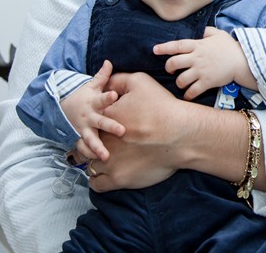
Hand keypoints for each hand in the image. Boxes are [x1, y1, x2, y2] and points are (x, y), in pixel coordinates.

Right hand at [58, 60, 124, 160]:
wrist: (63, 109)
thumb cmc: (84, 96)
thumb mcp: (92, 86)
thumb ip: (102, 76)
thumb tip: (109, 61)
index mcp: (94, 102)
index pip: (102, 99)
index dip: (108, 97)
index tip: (115, 95)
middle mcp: (89, 117)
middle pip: (101, 122)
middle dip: (110, 126)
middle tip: (122, 131)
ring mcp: (84, 129)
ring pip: (91, 140)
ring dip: (98, 148)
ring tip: (106, 156)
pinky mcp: (80, 139)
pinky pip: (84, 149)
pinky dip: (89, 156)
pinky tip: (96, 163)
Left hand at [90, 71, 257, 192]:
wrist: (181, 134)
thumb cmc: (163, 108)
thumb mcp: (140, 82)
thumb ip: (118, 80)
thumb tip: (106, 83)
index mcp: (103, 118)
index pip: (88, 122)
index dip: (94, 123)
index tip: (103, 126)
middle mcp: (101, 141)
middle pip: (83, 145)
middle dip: (90, 144)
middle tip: (101, 144)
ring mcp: (109, 163)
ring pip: (88, 166)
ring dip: (94, 162)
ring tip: (106, 159)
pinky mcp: (118, 179)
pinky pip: (97, 184)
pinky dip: (99, 179)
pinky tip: (107, 173)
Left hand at [154, 28, 249, 100]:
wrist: (243, 61)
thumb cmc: (230, 47)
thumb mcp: (218, 34)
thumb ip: (205, 31)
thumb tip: (198, 31)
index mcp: (198, 45)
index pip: (177, 45)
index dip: (164, 47)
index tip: (155, 50)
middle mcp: (197, 58)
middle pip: (174, 63)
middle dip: (168, 67)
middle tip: (170, 70)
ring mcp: (201, 71)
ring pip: (181, 79)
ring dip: (178, 83)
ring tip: (181, 83)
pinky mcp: (207, 82)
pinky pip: (192, 91)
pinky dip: (188, 95)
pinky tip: (188, 95)